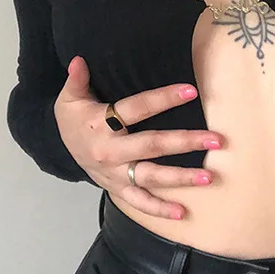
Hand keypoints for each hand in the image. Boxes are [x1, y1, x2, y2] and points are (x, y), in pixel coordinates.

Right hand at [53, 55, 223, 219]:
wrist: (60, 149)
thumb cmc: (73, 119)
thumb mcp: (69, 98)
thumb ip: (76, 80)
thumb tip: (79, 60)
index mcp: (101, 125)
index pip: (137, 109)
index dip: (164, 99)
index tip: (191, 91)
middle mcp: (112, 152)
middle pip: (153, 145)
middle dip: (185, 142)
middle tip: (214, 139)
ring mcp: (117, 174)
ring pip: (152, 177)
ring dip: (181, 178)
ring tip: (208, 177)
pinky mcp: (119, 190)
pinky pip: (140, 203)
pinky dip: (160, 209)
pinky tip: (182, 212)